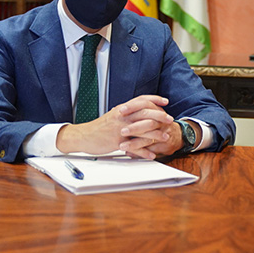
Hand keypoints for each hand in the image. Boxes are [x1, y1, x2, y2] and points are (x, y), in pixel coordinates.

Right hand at [56, 95, 173, 158]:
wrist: (83, 136)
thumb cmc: (99, 127)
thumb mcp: (113, 116)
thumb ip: (126, 113)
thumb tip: (139, 110)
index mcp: (122, 110)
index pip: (140, 100)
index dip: (154, 99)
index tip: (165, 101)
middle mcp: (122, 117)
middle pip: (144, 113)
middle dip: (159, 116)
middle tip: (170, 119)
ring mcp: (119, 129)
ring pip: (142, 130)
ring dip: (156, 134)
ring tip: (165, 137)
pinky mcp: (117, 142)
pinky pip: (134, 147)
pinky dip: (144, 151)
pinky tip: (152, 154)